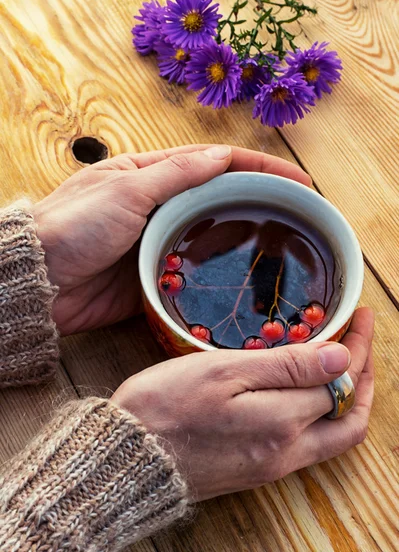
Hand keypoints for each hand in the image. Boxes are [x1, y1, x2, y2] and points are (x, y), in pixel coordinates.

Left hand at [34, 144, 309, 334]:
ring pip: (210, 235)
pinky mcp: (154, 276)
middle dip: (258, 202)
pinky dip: (217, 271)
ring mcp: (159, 241)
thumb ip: (174, 175)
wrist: (37, 282)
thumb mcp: (125, 190)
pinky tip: (240, 277)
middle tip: (299, 215)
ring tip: (281, 245)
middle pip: (218, 198)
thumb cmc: (72, 227)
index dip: (258, 167)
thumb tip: (220, 157)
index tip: (297, 179)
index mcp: (150, 174)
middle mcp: (158, 205)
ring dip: (242, 237)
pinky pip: (194, 271)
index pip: (214, 162)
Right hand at [112, 308, 373, 500]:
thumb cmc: (166, 406)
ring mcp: (272, 465)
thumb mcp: (223, 372)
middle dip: (365, 377)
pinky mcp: (256, 470)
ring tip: (342, 362)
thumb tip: (341, 357)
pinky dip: (319, 414)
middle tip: (361, 341)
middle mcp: (286, 451)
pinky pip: (307, 444)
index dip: (358, 348)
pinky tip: (304, 391)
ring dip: (346, 397)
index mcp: (282, 422)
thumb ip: (285, 367)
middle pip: (350, 419)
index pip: (343, 383)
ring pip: (332, 434)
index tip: (361, 317)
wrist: (128, 458)